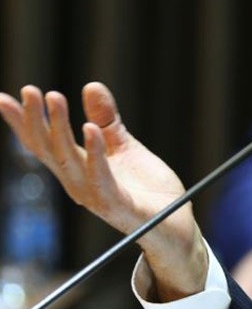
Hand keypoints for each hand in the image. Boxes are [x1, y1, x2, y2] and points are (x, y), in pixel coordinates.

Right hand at [0, 83, 207, 300]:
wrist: (176, 222)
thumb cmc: (146, 188)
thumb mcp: (125, 146)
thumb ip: (107, 119)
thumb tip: (90, 85)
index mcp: (78, 169)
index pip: (43, 143)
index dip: (24, 122)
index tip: (4, 98)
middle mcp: (79, 184)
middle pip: (49, 149)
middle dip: (35, 120)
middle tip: (29, 90)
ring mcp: (96, 196)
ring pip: (68, 160)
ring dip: (59, 129)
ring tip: (54, 98)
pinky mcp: (118, 205)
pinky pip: (101, 178)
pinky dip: (94, 153)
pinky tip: (90, 129)